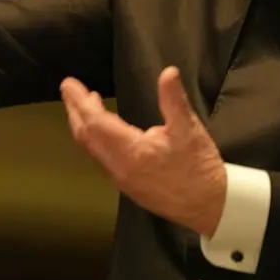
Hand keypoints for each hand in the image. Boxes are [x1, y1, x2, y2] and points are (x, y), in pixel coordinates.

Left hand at [61, 66, 226, 236]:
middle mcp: (119, 167)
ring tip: (85, 105)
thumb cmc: (200, 168)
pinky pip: (101, 158)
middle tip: (69, 91)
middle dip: (75, 111)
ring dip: (84, 125)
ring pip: (91, 149)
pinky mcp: (127, 185)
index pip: (94, 122)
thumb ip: (174, 100)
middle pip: (85, 136)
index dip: (79, 101)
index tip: (68, 85)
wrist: (210, 206)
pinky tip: (104, 130)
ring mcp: (121, 179)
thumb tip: (168, 72)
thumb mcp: (189, 129)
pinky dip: (95, 139)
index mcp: (131, 152)